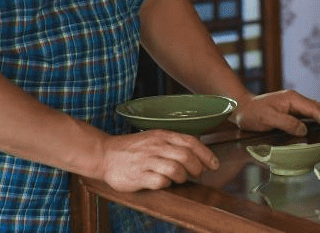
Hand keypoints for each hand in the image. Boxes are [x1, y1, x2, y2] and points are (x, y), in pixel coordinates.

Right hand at [98, 130, 218, 191]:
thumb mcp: (155, 138)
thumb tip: (198, 152)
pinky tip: (165, 183)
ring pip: (175, 169)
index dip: (206, 154)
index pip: (191, 142)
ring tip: (181, 179)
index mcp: (163, 135)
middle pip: (186, 156)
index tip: (214, 165)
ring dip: (183, 177)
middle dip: (198, 168)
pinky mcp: (138, 176)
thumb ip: (174, 143)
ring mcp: (147, 161)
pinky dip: (167, 184)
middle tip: (199, 174)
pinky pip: (160, 182)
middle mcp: (156, 146)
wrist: (105, 154)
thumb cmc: (134, 148)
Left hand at [231, 90, 319, 135]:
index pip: (313, 109)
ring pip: (314, 109)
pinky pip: (307, 113)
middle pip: (317, 106)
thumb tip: (304, 129)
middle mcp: (295, 99)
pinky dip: (317, 117)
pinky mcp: (290, 109)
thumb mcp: (268, 119)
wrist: (241, 107)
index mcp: (292, 99)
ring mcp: (293, 103)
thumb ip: (287, 123)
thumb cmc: (252, 113)